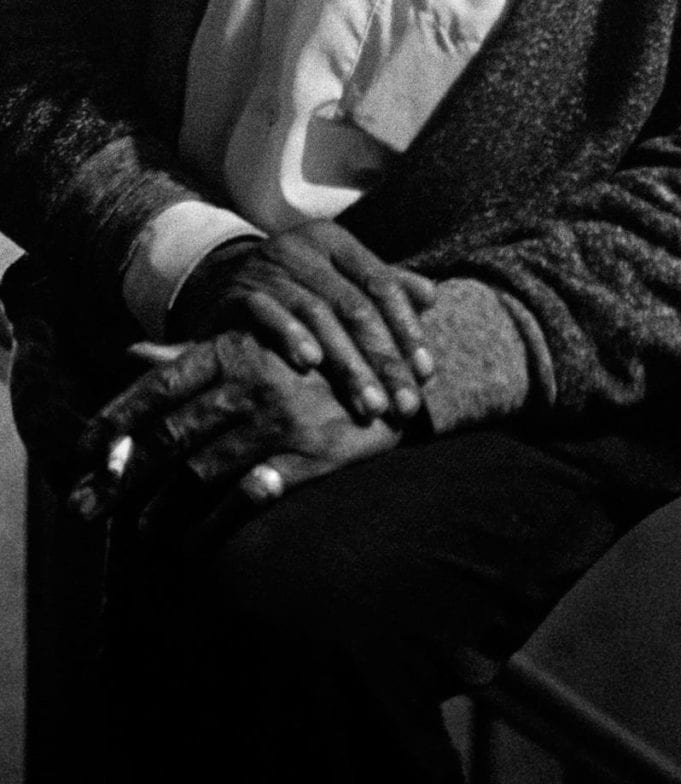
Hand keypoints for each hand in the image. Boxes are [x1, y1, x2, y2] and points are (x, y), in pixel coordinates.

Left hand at [72, 331, 398, 527]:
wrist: (394, 375)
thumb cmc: (315, 358)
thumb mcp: (254, 344)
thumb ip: (191, 355)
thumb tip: (131, 354)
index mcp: (235, 348)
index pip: (158, 387)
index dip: (115, 422)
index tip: (79, 455)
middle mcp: (252, 382)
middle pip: (169, 437)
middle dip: (121, 478)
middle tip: (89, 506)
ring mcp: (279, 421)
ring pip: (199, 473)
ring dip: (162, 508)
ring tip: (144, 527)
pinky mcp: (307, 457)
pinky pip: (243, 500)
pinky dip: (210, 527)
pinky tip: (193, 543)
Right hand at [168, 221, 436, 422]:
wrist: (218, 285)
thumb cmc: (293, 288)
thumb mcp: (336, 280)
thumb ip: (381, 287)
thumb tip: (431, 295)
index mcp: (336, 241)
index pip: (382, 283)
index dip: (406, 328)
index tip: (425, 372)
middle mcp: (304, 248)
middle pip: (355, 305)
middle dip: (383, 358)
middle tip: (403, 402)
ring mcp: (270, 268)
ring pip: (318, 314)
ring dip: (347, 363)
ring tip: (370, 404)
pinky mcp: (239, 293)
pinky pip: (267, 314)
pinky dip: (289, 336)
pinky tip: (309, 365)